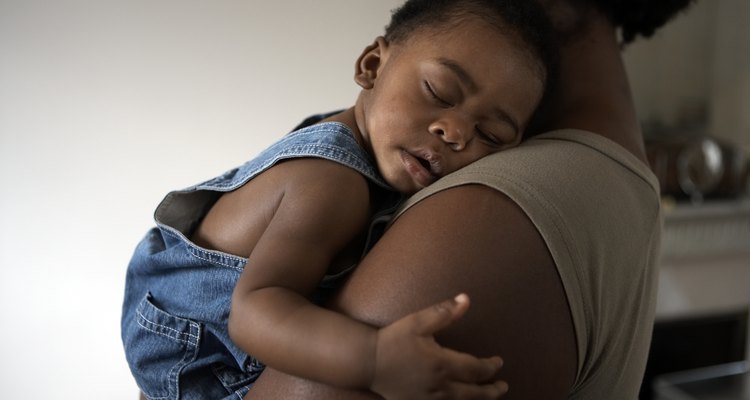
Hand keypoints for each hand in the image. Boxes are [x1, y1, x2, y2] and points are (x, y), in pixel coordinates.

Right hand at [370, 294, 507, 399]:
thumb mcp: (418, 321)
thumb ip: (444, 312)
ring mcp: (429, 399)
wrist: (367, 363)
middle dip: (493, 391)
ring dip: (479, 399)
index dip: (491, 366)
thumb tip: (466, 299)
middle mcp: (439, 386)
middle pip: (474, 393)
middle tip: (503, 387)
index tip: (499, 362)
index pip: (476, 369)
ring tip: (489, 395)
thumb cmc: (393, 340)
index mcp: (442, 364)